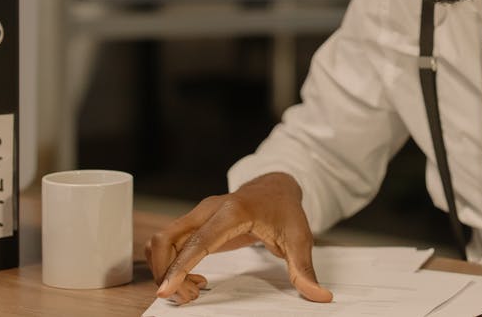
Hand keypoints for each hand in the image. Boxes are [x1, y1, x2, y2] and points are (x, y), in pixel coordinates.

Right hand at [144, 172, 333, 304]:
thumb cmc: (286, 211)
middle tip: (190, 295)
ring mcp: (197, 214)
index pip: (198, 241)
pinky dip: (171, 263)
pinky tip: (195, 276)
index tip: (165, 290)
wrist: (276, 186)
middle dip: (168, 273)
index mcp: (233, 212)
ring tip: (195, 288)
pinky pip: (168, 243)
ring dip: (167, 270)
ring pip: (161, 242)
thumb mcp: (300, 239)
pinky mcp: (193, 222)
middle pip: (167, 240)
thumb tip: (319, 296)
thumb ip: (304, 269)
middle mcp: (208, 210)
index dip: (179, 266)